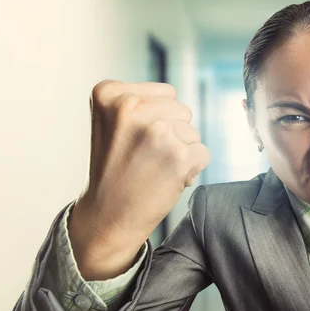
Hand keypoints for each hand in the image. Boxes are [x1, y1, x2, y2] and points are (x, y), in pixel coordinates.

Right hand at [68, 80, 209, 279]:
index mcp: (109, 93)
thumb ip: (140, 103)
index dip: (158, 119)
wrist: (106, 217)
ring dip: (181, 151)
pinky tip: (166, 179)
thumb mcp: (112, 123)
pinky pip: (203, 152)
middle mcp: (130, 107)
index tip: (133, 140)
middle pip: (182, 110)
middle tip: (145, 157)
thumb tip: (182, 106)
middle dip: (172, 134)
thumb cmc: (114, 170)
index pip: (166, 93)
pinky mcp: (178, 155)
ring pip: (193, 132)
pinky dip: (192, 168)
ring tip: (153, 168)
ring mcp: (155, 131)